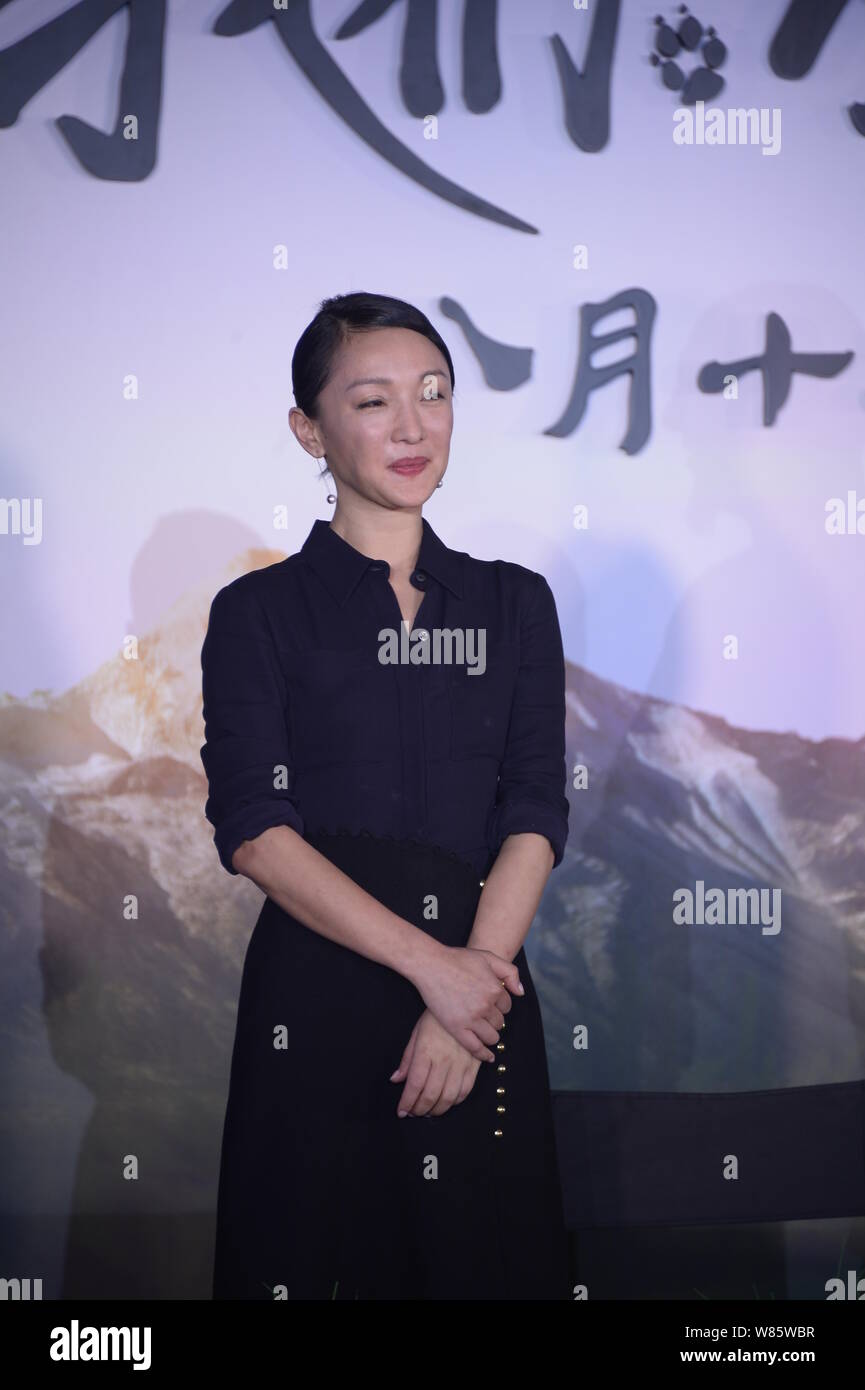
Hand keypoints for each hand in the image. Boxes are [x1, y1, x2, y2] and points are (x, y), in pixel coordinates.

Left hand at [389, 1009, 482, 1116]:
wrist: (465, 1003)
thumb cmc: (436, 1018)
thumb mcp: (417, 1032)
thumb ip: (407, 1059)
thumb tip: (396, 1079)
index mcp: (426, 1051)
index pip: (415, 1084)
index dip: (407, 1102)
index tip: (401, 1111)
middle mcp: (443, 1060)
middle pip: (431, 1094)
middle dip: (420, 1109)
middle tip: (414, 1113)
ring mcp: (461, 1063)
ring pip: (449, 1097)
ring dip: (438, 1110)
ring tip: (429, 1111)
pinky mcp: (475, 1064)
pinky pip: (466, 1090)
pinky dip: (456, 1101)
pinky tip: (448, 1101)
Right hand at [407, 943, 521, 1062]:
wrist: (431, 965)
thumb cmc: (457, 959)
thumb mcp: (487, 957)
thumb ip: (509, 971)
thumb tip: (520, 993)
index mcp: (495, 988)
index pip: (507, 1006)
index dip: (499, 1005)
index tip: (490, 1003)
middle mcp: (486, 1005)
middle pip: (499, 1022)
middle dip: (494, 1020)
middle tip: (483, 1015)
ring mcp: (471, 1018)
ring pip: (491, 1036)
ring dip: (490, 1035)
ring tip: (484, 1031)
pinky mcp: (456, 1027)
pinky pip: (475, 1047)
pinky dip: (483, 1054)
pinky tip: (488, 1057)